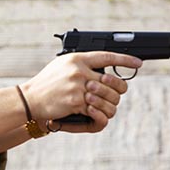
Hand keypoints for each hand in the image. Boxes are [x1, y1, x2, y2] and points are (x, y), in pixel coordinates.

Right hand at [20, 51, 140, 131]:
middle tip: (117, 94)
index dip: (125, 60)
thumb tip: (102, 69)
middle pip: (113, 81)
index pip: (107, 56)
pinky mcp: (76, 102)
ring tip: (105, 106)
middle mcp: (79, 71)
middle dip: (119, 90)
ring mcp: (78, 87)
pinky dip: (97, 113)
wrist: (31, 98)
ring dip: (109, 105)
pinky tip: (93, 113)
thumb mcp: (62, 65)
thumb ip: (82, 64)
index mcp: (77, 59)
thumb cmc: (47, 82)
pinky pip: (96, 109)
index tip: (138, 63)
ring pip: (108, 97)